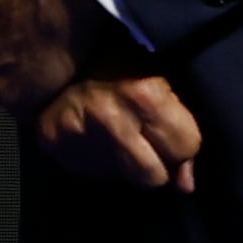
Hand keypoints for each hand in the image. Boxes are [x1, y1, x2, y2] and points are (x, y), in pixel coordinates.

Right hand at [32, 72, 201, 190]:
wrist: (56, 57)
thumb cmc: (119, 64)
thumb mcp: (160, 81)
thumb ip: (180, 129)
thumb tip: (186, 185)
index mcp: (144, 94)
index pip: (184, 148)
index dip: (182, 143)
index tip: (170, 132)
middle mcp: (110, 117)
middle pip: (153, 176)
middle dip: (155, 164)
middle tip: (145, 141)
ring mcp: (78, 134)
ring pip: (123, 179)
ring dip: (126, 166)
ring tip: (119, 139)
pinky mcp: (55, 145)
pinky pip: (91, 174)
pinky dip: (98, 162)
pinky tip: (94, 138)